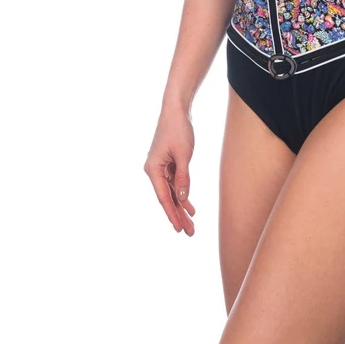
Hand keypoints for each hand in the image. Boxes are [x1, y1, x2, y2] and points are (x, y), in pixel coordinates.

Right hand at [143, 108, 195, 235]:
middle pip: (167, 198)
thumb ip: (183, 176)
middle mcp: (154, 171)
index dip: (172, 214)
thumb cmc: (178, 129)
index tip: (179, 228)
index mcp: (153, 169)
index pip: (163, 197)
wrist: (176, 111)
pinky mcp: (168, 164)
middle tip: (189, 233)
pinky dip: (183, 194)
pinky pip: (175, 184)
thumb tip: (182, 197)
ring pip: (172, 193)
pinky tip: (190, 207)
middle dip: (178, 216)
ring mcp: (161, 168)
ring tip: (191, 224)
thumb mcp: (183, 154)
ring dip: (182, 208)